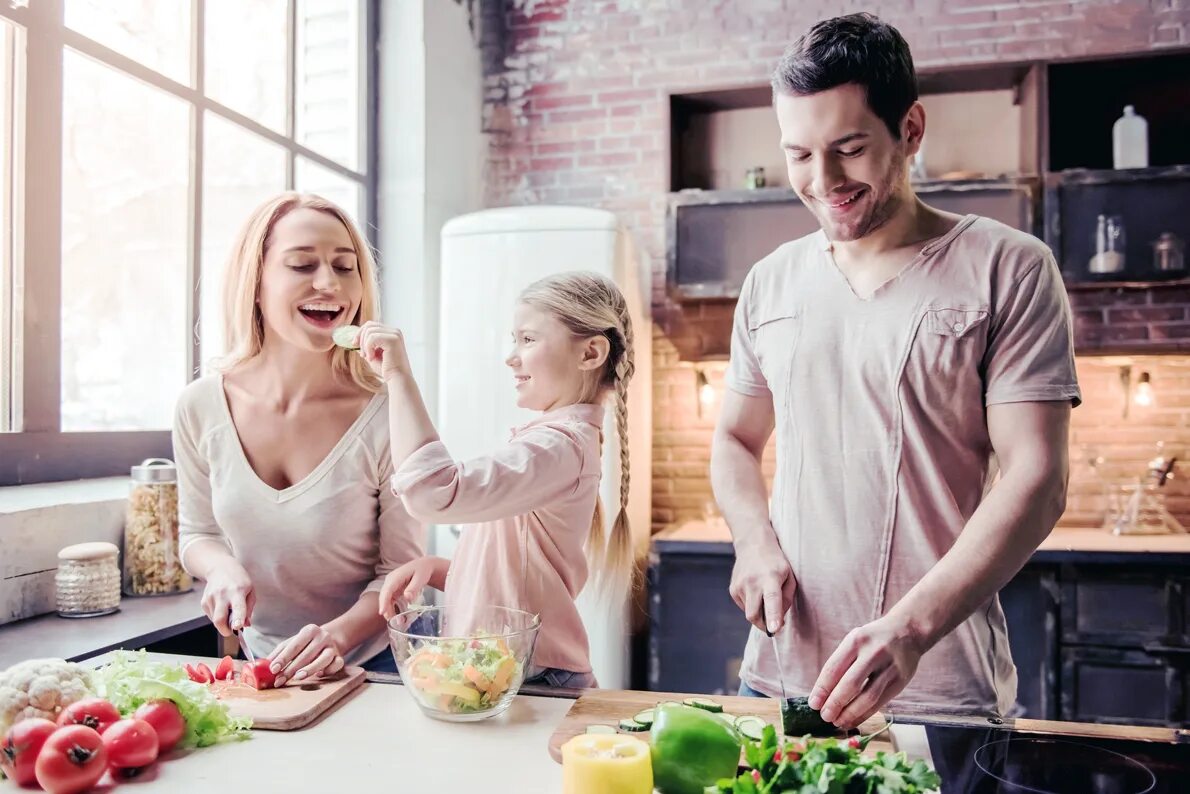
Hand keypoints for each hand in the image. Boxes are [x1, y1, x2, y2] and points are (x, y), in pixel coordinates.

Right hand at [200, 560, 254, 636]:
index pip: (238, 608)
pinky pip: (211, 616)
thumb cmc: (239, 580)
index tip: (237, 626)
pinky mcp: (204, 601)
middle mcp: (223, 594)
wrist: (220, 568)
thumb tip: (246, 625)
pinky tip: (221, 606)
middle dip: (225, 630)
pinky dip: (217, 616)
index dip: (237, 619)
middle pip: (219, 619)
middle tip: (231, 630)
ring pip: (215, 620)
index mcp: (238, 591)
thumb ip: (249, 609)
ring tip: (228, 609)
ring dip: (222, 621)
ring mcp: (211, 598)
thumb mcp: (250, 591)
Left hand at [269, 624, 345, 686]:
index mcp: (309, 630)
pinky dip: (328, 671)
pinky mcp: (340, 657)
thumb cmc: (307, 643)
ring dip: (310, 669)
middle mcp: (323, 637)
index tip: (273, 669)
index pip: (295, 645)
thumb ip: (280, 652)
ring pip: (323, 659)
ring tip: (298, 678)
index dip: (283, 658)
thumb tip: (264, 664)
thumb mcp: (293, 642)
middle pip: (306, 654)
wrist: (332, 638)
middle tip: (279, 680)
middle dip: (291, 669)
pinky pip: (336, 665)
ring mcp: (332, 647)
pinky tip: (319, 675)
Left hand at [357, 321, 413, 383]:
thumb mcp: (372, 355)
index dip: (360, 333)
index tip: (354, 344)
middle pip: (369, 325)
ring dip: (364, 345)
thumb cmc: (386, 369)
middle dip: (361, 339)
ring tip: (368, 357)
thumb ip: (365, 346)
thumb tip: (354, 341)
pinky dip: (368, 348)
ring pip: (369, 331)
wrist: (397, 379)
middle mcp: (394, 331)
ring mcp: (395, 334)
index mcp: (391, 333)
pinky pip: (372, 338)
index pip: (371, 325)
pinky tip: (372, 358)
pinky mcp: (393, 339)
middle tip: (362, 354)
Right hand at [378, 557, 440, 620]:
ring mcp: (391, 585)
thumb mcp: (421, 578)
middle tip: (393, 621)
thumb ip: (414, 588)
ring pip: (386, 599)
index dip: (384, 601)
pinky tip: (396, 616)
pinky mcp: (393, 589)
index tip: (382, 612)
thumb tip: (407, 598)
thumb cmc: (423, 570)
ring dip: (389, 610)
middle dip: (386, 609)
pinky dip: (391, 608)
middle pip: (384, 596)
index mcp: (396, 576)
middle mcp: (390, 580)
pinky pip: (389, 600)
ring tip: (397, 621)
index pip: (387, 590)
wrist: (424, 566)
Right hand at [729, 536, 795, 633]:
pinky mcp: (733, 589)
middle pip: (754, 615)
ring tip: (764, 595)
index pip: (771, 599)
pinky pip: (744, 606)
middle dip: (764, 625)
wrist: (753, 544)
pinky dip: (752, 605)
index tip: (773, 629)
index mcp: (771, 578)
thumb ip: (786, 599)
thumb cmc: (776, 563)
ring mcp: (740, 585)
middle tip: (773, 625)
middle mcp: (752, 582)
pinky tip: (756, 592)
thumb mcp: (789, 577)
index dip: (773, 616)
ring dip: (759, 612)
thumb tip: (778, 621)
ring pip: (749, 613)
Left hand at [808, 614, 924, 729]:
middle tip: (825, 716)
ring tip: (838, 722)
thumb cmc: (873, 640)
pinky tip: (853, 720)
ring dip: (850, 713)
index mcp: (856, 641)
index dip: (822, 689)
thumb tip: (822, 694)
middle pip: (850, 684)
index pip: (834, 668)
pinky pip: (880, 702)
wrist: (908, 631)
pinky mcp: (900, 681)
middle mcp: (873, 653)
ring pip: (867, 697)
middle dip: (835, 703)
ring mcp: (889, 668)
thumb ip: (841, 663)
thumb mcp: (854, 641)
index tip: (813, 703)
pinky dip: (865, 714)